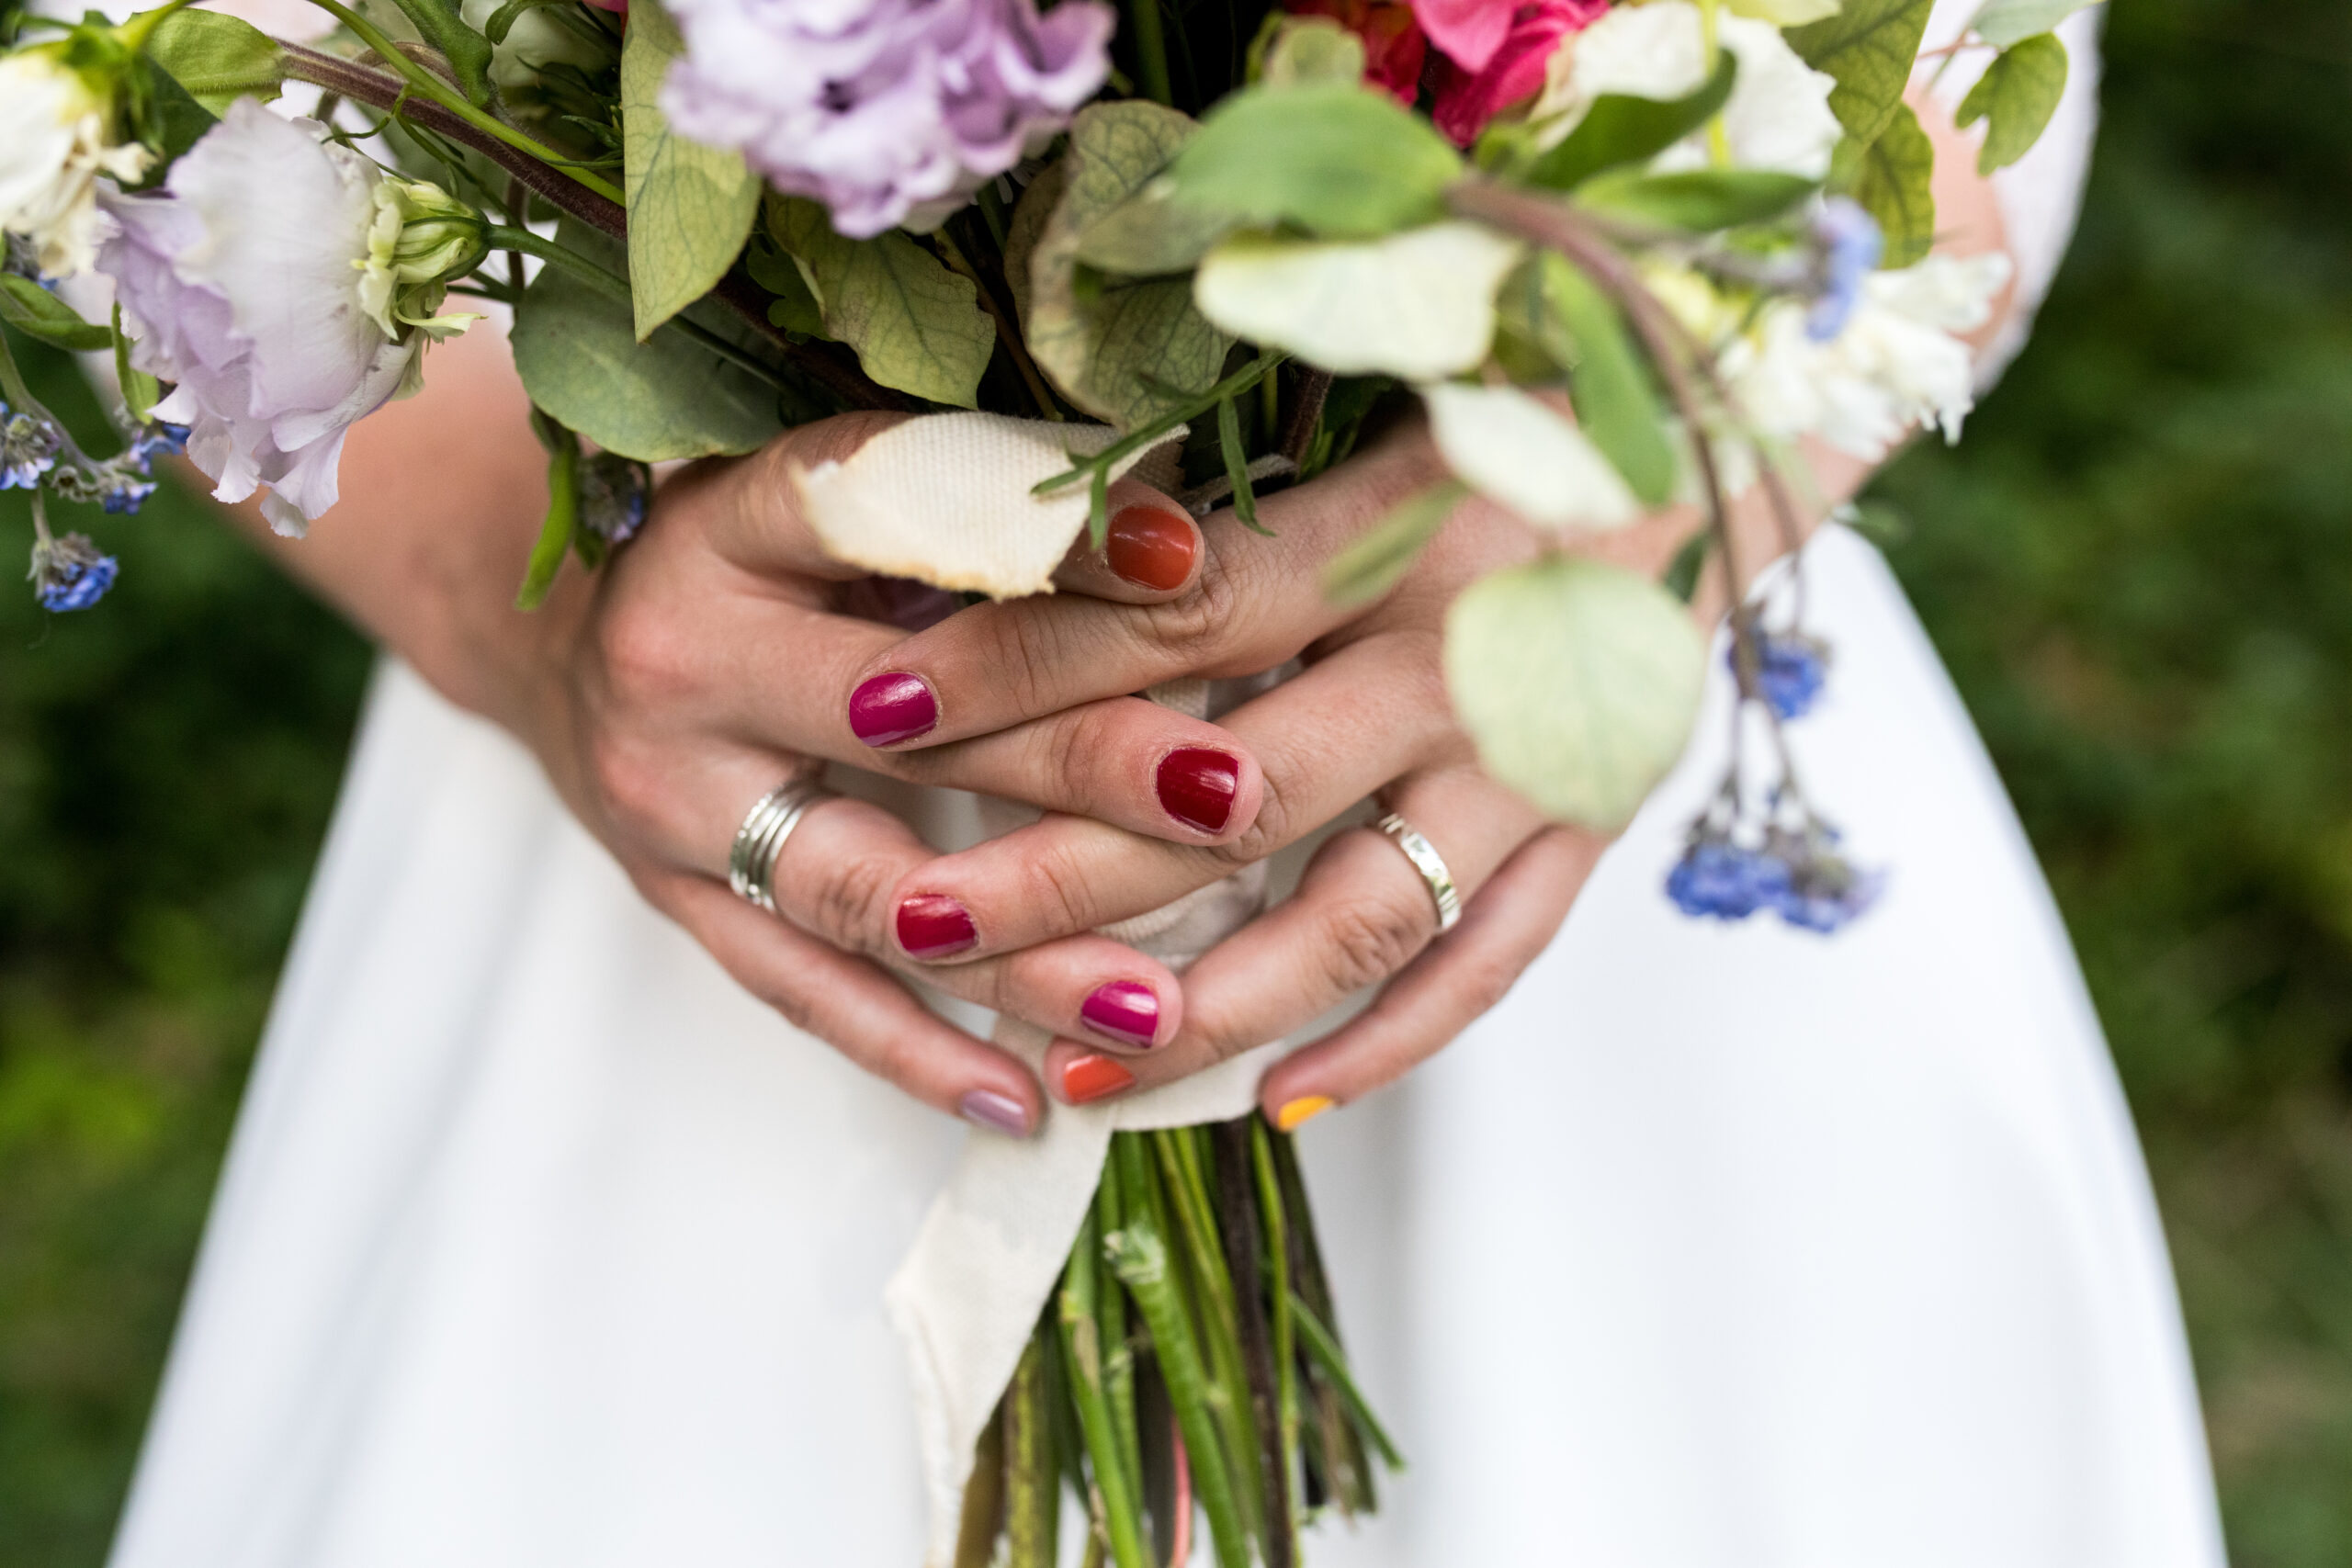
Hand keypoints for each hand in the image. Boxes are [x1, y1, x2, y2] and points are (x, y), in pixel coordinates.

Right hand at [248, 343, 1275, 1135]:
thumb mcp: (829, 491)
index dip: (1044, 540)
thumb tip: (1191, 521)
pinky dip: (916, 1054)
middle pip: (904, 721)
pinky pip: (805, 995)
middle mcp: (685, 659)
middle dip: (1082, 762)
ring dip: (1018, 957)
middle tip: (1231, 796)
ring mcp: (670, 800)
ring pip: (863, 893)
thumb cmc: (748, 553)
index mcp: (731, 520)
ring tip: (1158, 1004)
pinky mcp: (675, 903)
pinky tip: (1026, 1102)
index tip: (1194, 558)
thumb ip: (967, 503)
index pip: (893, 514)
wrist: (561, 639)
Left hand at [839, 415, 1651, 1112]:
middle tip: (917, 927)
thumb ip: (1217, 487)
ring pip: (1350, 924)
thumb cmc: (1520, 397)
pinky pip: (1484, 967)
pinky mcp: (1588, 831)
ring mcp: (1531, 769)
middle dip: (1057, 875)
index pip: (1170, 617)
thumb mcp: (1369, 398)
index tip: (877, 702)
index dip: (1014, 664)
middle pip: (1226, 802)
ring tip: (1073, 1070)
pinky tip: (1277, 1101)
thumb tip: (1019, 541)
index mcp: (1393, 532)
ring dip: (1206, 1009)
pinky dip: (1386, 1043)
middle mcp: (1457, 665)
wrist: (1727, 434)